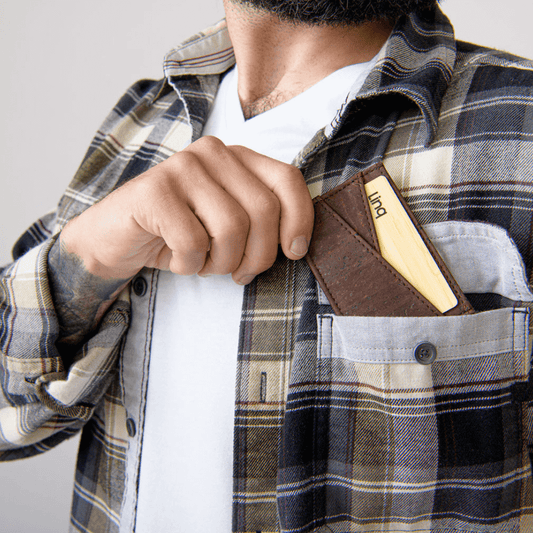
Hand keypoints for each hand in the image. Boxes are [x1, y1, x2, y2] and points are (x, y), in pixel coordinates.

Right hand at [60, 136, 313, 284]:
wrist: (115, 238)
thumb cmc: (178, 234)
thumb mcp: (227, 225)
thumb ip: (260, 221)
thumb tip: (297, 245)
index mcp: (236, 157)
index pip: (287, 179)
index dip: (300, 219)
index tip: (295, 252)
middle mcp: (212, 152)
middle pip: (263, 210)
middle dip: (257, 256)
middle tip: (238, 272)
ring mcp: (181, 167)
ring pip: (232, 228)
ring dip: (221, 263)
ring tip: (203, 263)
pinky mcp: (154, 190)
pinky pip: (193, 242)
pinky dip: (189, 265)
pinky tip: (175, 259)